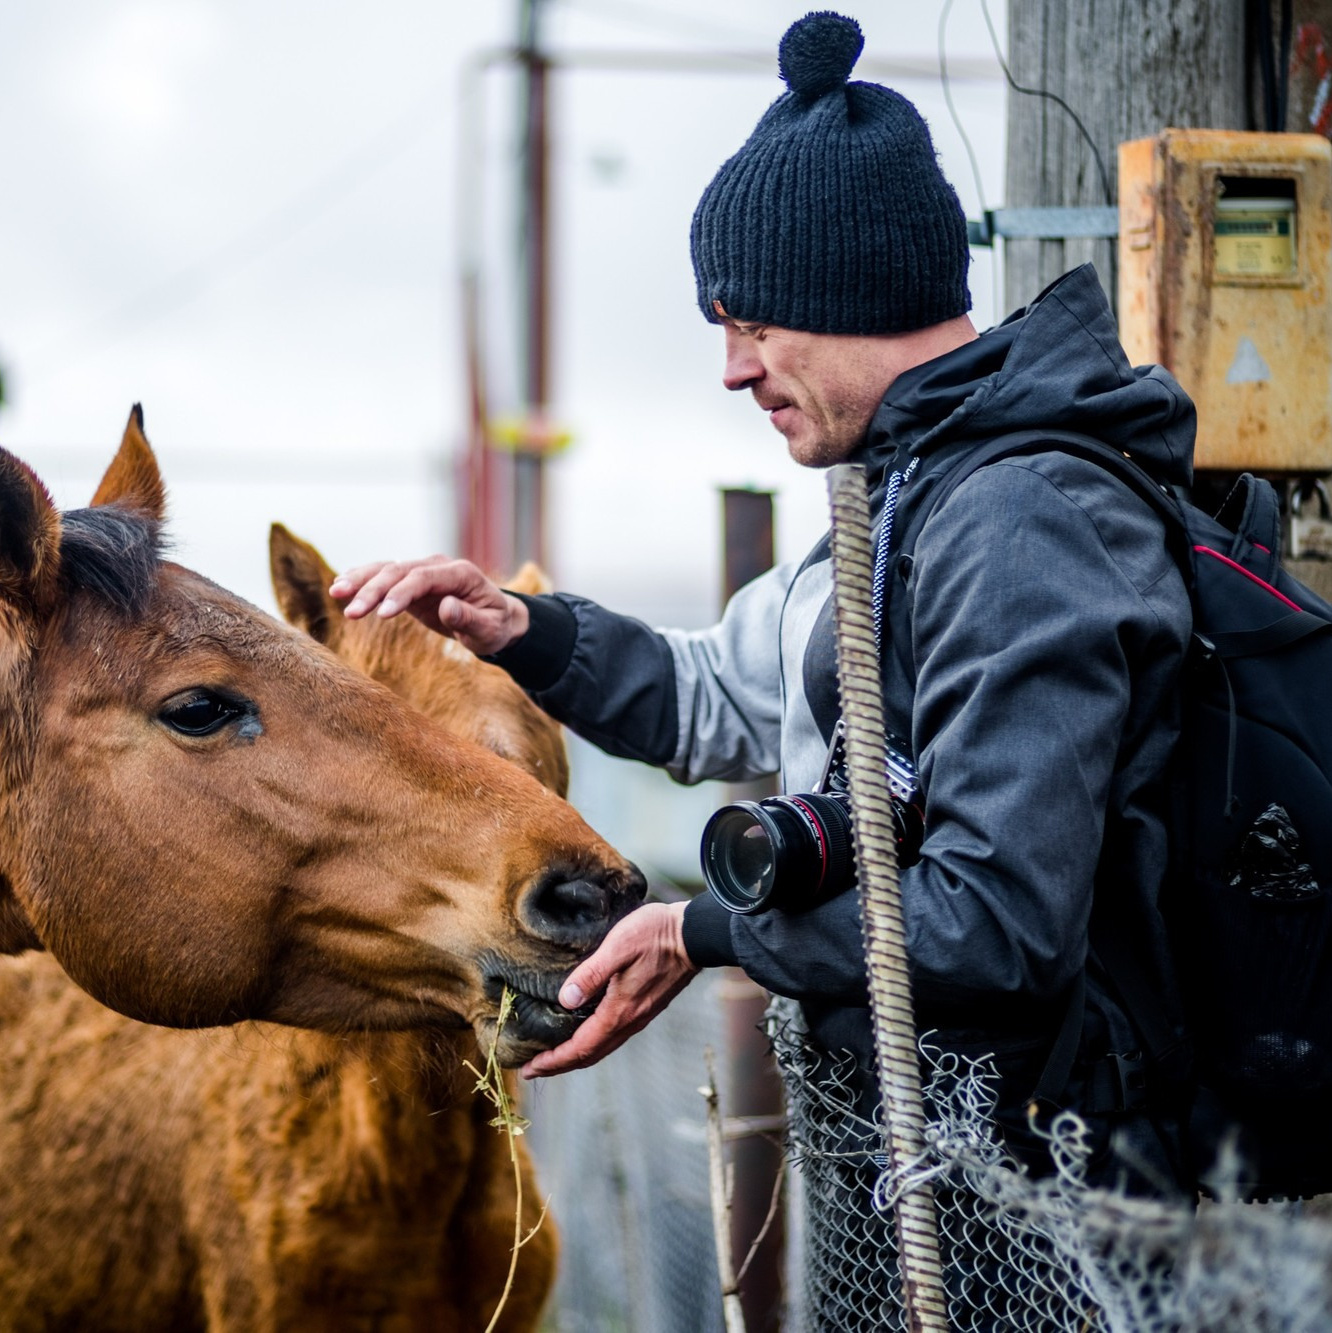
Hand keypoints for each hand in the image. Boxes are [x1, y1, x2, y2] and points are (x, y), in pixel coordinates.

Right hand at [328, 556, 529, 655]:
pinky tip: (341, 587)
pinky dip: (363, 580)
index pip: (424, 578)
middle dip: (373, 591)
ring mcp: (423, 571)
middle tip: (351, 613)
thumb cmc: (494, 626)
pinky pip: (384, 577)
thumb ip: (469, 619)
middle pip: (399, 572)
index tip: (382, 615)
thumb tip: (447, 606)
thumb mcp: (489, 629)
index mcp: (460, 573)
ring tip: (335, 593)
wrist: (496, 619)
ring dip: (360, 580)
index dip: (401, 594)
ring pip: (387, 570)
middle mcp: (439, 566)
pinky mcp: (412, 583)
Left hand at [522, 902, 699, 1078]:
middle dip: (559, 1065)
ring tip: (553, 1055)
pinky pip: (612, 1036)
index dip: (552, 1061)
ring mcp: (640, 1016)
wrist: (694, 935)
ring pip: (602, 1047)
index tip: (529, 1068)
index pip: (580, 1048)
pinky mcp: (645, 1007)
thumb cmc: (655, 935)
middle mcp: (630, 1021)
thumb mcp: (618, 947)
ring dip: (575, 1056)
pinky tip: (583, 1031)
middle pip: (589, 1055)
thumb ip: (591, 974)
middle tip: (533, 1069)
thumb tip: (564, 1001)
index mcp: (619, 1011)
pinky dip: (591, 1043)